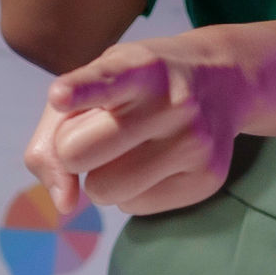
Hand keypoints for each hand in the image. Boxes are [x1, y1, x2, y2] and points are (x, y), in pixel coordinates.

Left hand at [24, 27, 251, 216]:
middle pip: (76, 153)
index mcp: (140, 67)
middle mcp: (173, 102)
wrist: (222, 80)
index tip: (59, 95)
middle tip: (97, 132)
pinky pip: (134, 207)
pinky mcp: (208, 179)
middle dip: (71, 150)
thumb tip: (64, 204)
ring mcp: (195, 143)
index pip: (106, 81)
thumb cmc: (138, 84)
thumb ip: (53, 134)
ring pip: (103, 190)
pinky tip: (156, 160)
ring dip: (101, 176)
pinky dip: (131, 190)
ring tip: (129, 147)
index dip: (80, 91)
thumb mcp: (94, 80)